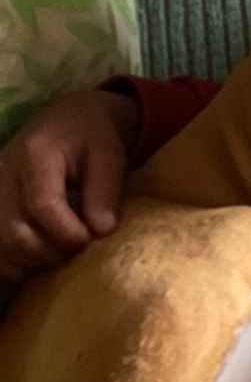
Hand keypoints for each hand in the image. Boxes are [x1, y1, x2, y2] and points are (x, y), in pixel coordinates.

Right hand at [0, 88, 136, 280]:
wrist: (65, 119)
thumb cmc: (91, 137)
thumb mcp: (108, 155)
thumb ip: (104, 192)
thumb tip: (100, 231)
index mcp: (35, 156)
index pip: (42, 206)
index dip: (66, 233)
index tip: (89, 240)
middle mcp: (4, 175)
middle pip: (13, 233)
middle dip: (50, 253)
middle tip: (78, 249)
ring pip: (0, 246)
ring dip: (32, 262)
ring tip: (62, 253)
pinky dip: (17, 262)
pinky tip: (42, 257)